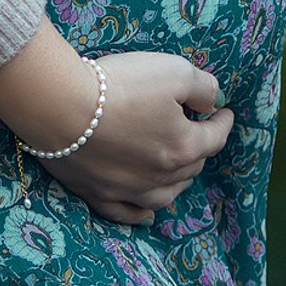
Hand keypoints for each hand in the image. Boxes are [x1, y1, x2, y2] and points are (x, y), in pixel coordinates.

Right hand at [0, 28, 233, 226]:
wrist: (61, 106)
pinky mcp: (98, 194)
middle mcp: (161, 176)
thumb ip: (202, 87)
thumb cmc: (121, 85)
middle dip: (198, 148)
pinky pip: (126, 213)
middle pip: (190, 167)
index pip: (214, 137)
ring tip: (178, 169)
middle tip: (194, 131)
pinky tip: (147, 215)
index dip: (222, 122)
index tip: (224, 112)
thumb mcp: (172, 70)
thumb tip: (211, 103)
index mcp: (183, 147)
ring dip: (177, 182)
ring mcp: (129, 190)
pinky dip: (140, 214)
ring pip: (165, 195)